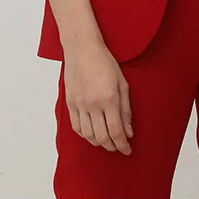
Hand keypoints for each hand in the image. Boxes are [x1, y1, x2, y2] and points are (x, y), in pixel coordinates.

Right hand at [63, 31, 132, 154]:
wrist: (82, 48)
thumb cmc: (104, 62)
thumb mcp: (122, 84)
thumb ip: (126, 110)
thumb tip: (128, 132)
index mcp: (109, 99)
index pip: (116, 131)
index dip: (123, 145)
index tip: (127, 150)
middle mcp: (93, 104)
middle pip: (102, 137)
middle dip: (112, 146)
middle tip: (118, 146)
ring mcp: (79, 105)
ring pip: (89, 135)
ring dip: (99, 142)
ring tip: (106, 141)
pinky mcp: (70, 103)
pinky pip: (76, 127)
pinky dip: (85, 135)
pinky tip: (92, 133)